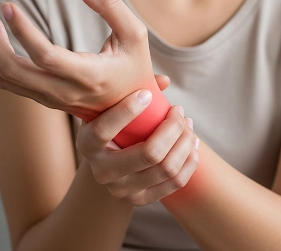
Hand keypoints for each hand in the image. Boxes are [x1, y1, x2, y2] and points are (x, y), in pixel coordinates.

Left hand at [0, 0, 167, 121]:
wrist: (131, 112)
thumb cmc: (134, 68)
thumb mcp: (135, 34)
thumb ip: (111, 5)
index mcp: (89, 75)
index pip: (46, 56)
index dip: (23, 31)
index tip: (8, 5)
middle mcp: (64, 92)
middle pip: (12, 69)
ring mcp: (50, 98)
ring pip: (5, 76)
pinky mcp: (43, 96)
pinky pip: (9, 80)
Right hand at [77, 89, 199, 206]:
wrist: (106, 161)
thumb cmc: (110, 122)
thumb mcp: (110, 105)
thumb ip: (130, 87)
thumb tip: (165, 81)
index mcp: (87, 144)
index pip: (103, 130)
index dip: (126, 111)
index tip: (147, 94)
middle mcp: (101, 172)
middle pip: (148, 153)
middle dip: (172, 127)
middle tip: (179, 109)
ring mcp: (121, 190)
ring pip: (166, 168)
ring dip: (185, 142)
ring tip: (188, 123)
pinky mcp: (141, 200)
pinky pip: (175, 182)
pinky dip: (190, 160)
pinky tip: (193, 142)